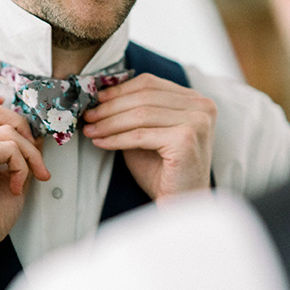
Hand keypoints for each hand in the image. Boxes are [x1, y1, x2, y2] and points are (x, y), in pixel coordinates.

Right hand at [0, 87, 49, 289]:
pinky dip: (22, 166)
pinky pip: (9, 146)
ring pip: (6, 128)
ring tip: (31, 176)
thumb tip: (37, 133)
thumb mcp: (2, 174)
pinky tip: (16, 186)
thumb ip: (13, 150)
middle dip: (20, 124)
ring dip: (29, 153)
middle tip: (34, 153)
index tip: (4, 103)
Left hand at [81, 74, 215, 199]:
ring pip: (140, 115)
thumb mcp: (148, 132)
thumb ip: (134, 113)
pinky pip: (140, 134)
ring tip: (90, 130)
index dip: (120, 90)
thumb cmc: (164, 171)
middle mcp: (202, 106)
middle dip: (110, 107)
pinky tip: (101, 143)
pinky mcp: (186, 139)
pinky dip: (116, 138)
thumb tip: (101, 97)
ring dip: (109, 123)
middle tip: (88, 116)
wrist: (180, 206)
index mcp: (195, 99)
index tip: (97, 99)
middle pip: (144, 97)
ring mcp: (197, 121)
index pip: (150, 83)